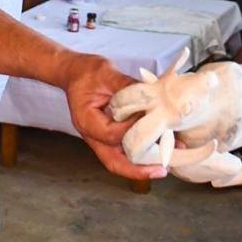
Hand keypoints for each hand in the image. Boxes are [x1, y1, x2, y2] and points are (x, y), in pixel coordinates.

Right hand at [61, 53, 167, 180]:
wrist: (76, 73)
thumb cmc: (88, 72)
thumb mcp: (106, 72)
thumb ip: (127, 85)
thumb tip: (152, 95)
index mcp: (85, 120)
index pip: (110, 134)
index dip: (131, 129)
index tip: (147, 117)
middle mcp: (92, 135)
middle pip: (113, 162)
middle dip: (138, 170)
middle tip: (162, 169)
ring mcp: (100, 139)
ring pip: (120, 161)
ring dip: (143, 166)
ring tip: (166, 163)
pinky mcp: (109, 136)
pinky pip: (124, 151)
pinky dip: (141, 154)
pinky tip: (159, 149)